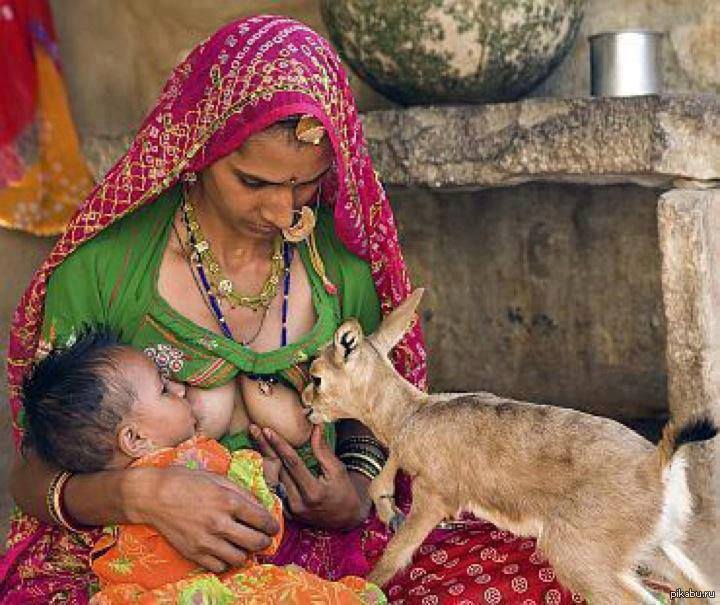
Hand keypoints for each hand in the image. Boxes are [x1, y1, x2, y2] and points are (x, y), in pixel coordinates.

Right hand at [125, 465, 279, 572]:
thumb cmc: (187, 481)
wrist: (154, 496)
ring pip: (239, 558)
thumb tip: (260, 505)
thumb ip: (241, 492)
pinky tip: (225, 552)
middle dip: (265, 542)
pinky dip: (226, 562)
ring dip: (246, 554)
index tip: (274, 528)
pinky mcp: (193, 553)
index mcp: (229, 501)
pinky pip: (219, 567)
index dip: (272, 526)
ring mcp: (206, 541)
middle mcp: (220, 523)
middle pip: (255, 542)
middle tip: (265, 540)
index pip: (262, 520)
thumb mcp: (218, 478)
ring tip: (245, 547)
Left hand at [250, 424, 371, 528]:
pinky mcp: (287, 514)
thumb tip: (316, 425)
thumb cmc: (344, 490)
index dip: (280, 445)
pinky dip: (266, 473)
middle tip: (253, 429)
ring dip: (262, 458)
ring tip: (254, 439)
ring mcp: (291, 511)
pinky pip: (273, 490)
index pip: (292, 463)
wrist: (345, 518)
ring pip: (271, 480)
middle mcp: (298, 503)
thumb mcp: (337, 469)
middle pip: (277, 469)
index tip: (268, 429)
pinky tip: (259, 458)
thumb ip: (323, 449)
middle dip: (265, 447)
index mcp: (313, 492)